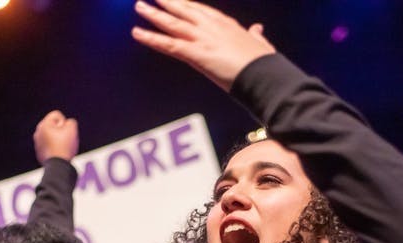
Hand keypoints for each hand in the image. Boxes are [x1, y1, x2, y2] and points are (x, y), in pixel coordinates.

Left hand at [34, 111, 78, 163]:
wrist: (58, 166)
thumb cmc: (64, 147)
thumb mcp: (72, 129)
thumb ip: (71, 122)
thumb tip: (67, 124)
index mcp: (44, 125)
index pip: (57, 115)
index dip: (65, 123)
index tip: (65, 133)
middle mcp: (38, 132)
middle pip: (54, 126)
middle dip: (61, 131)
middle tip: (64, 141)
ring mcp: (38, 142)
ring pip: (52, 136)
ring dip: (58, 139)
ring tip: (62, 148)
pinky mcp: (39, 152)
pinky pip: (49, 145)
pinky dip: (54, 148)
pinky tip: (58, 153)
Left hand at [132, 0, 275, 90]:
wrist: (264, 76)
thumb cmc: (265, 65)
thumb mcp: (262, 46)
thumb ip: (256, 36)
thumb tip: (257, 29)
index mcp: (228, 25)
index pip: (202, 11)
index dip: (188, 5)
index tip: (178, 0)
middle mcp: (212, 28)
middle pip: (184, 11)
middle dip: (168, 3)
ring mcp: (202, 39)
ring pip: (173, 24)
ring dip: (154, 15)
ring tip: (139, 7)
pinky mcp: (195, 54)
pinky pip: (168, 44)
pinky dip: (151, 38)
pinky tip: (137, 33)